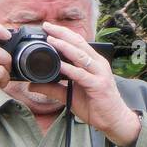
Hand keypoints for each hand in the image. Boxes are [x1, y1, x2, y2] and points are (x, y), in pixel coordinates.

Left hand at [32, 21, 140, 146]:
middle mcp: (97, 64)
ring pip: (80, 55)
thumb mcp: (70, 95)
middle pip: (79, 43)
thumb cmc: (95, 106)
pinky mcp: (98, 86)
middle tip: (47, 26)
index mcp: (93, 62)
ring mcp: (99, 74)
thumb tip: (33, 85)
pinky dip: (69, 69)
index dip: (63, 33)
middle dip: (62, 33)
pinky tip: (59, 65)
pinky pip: (81, 75)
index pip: (78, 42)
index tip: (48, 28)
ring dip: (64, 46)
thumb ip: (52, 88)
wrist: (114, 120)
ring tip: (51, 39)